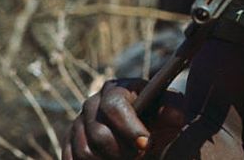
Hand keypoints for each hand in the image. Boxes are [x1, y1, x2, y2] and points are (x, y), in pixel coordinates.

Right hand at [63, 79, 185, 159]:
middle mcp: (92, 103)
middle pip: (98, 134)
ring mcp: (77, 124)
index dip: (130, 127)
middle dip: (122, 151)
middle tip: (140, 156)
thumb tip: (175, 114)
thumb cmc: (158, 118)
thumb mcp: (170, 110)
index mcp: (116, 89)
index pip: (114, 106)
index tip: (146, 143)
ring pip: (85, 152)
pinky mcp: (69, 144)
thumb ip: (173, 109)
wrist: (142, 133)